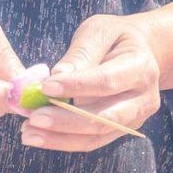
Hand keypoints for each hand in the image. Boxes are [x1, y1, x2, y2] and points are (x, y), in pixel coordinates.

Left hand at [20, 15, 159, 151]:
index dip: (76, 86)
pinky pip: (91, 141)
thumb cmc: (114, 38)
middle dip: (67, 120)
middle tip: (34, 118)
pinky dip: (63, 141)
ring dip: (60, 137)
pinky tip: (39, 136)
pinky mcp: (120, 130)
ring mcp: (134, 118)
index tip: (45, 87)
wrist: (141, 53)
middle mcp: (143, 98)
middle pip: (104, 117)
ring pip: (96, 135)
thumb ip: (81, 52)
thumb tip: (57, 75)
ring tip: (29, 132)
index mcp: (141, 67)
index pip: (107, 81)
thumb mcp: (99, 31)